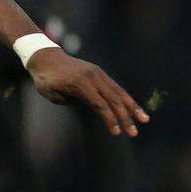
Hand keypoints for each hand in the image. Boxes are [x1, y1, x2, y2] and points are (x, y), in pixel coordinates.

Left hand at [27, 48, 149, 135]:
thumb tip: (94, 107)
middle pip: (113, 99)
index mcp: (78, 84)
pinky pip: (115, 87)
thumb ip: (73, 102)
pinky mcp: (99, 73)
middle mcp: (92, 77)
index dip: (109, 119)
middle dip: (125, 117)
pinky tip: (135, 108)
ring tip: (145, 120)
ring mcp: (97, 73)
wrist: (46, 57)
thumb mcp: (53, 95)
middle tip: (133, 133)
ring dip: (132, 107)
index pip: (99, 104)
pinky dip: (126, 98)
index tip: (116, 132)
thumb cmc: (46, 80)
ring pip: (119, 92)